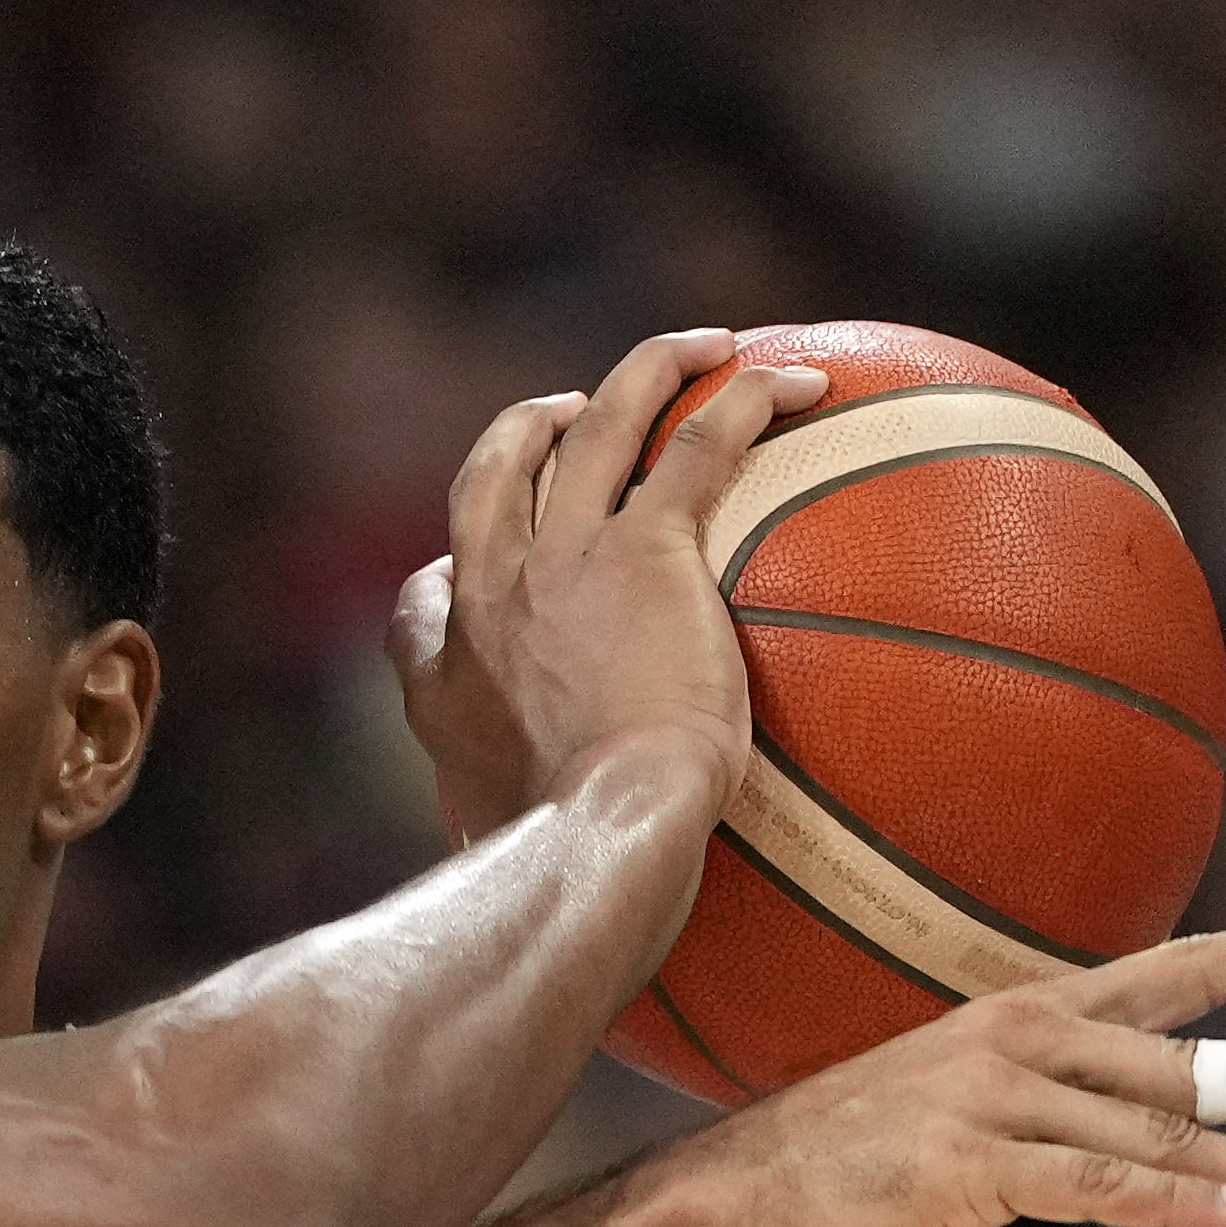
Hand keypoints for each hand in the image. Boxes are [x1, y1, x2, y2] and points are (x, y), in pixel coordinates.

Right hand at [390, 329, 825, 840]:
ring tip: (702, 345)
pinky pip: (697, 444)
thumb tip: (533, 881)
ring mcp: (565, 559)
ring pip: (598, 424)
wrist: (597, 831)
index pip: (427, 598)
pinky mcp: (647, 548)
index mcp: (450, 671)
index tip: (475, 570)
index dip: (451, 568)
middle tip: (576, 409)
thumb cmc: (563, 863)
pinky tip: (798, 382)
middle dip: (532, 424)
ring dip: (649, 369)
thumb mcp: (500, 852)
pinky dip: (744, 399)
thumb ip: (508, 837)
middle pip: (499, 469)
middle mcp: (494, 593)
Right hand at [649, 895, 1225, 1226]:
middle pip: (1192, 1060)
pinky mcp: (969, 1164)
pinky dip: (1175, 1202)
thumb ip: (1038, 1114)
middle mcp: (1017, 1039)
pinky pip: (1096, 1183)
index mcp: (1018, 1018)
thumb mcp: (944, 1117)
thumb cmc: (827, 1171)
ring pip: (1159, 1131)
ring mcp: (991, 1097)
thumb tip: (1118, 1148)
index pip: (1169, 971)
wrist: (719, 1206)